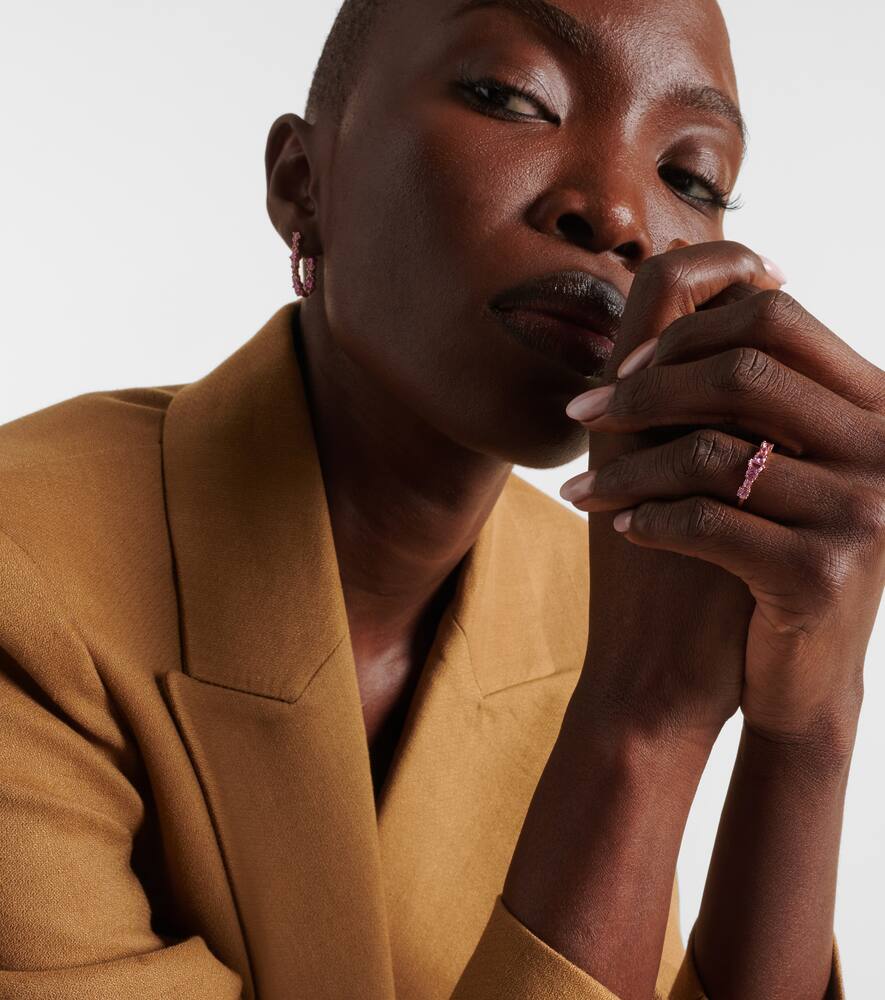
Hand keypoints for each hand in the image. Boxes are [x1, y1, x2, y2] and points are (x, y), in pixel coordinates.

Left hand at [563, 240, 884, 751]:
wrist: (799, 678)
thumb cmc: (767, 555)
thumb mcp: (769, 463)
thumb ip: (748, 391)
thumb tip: (680, 287)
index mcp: (871, 405)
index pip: (777, 318)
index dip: (688, 330)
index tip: (625, 369)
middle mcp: (884, 448)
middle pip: (742, 371)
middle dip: (643, 392)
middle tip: (585, 417)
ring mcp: (862, 513)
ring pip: (710, 452)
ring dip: (625, 471)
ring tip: (585, 492)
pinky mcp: (821, 575)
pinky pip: (706, 522)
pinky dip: (649, 520)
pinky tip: (624, 528)